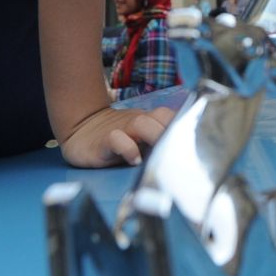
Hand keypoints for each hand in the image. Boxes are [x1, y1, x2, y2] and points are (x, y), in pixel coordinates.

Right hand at [58, 103, 175, 167]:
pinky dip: (128, 148)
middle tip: (179, 148)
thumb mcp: (139, 137)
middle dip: (172, 130)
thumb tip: (184, 153)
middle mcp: (137, 123)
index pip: (171, 116)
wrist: (80, 130)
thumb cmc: (116, 138)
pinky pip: (117, 139)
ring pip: (142, 123)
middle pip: (160, 117)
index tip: (194, 139)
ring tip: (159, 153)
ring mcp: (121, 130)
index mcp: (149, 121)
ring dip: (154, 135)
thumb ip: (158, 140)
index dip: (184, 123)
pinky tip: (134, 160)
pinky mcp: (104, 141)